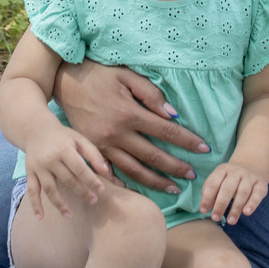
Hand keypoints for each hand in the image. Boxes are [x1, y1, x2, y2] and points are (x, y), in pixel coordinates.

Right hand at [24, 128, 111, 219]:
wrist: (36, 130)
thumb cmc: (62, 136)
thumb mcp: (78, 139)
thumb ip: (93, 153)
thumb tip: (106, 171)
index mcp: (64, 149)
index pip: (80, 168)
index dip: (91, 180)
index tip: (101, 191)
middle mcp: (50, 159)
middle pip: (67, 180)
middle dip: (81, 192)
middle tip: (93, 201)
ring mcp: (39, 167)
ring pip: (50, 189)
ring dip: (59, 204)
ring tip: (69, 215)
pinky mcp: (30, 173)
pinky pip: (32, 191)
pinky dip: (35, 205)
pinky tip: (40, 217)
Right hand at [56, 60, 211, 193]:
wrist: (64, 82)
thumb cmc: (99, 75)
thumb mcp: (126, 76)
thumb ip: (150, 94)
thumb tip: (173, 114)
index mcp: (128, 113)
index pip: (165, 130)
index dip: (186, 141)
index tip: (204, 149)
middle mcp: (116, 133)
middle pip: (152, 155)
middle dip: (175, 167)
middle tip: (193, 175)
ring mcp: (103, 146)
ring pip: (134, 170)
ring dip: (155, 182)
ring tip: (173, 189)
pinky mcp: (93, 151)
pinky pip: (112, 174)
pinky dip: (127, 185)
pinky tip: (140, 192)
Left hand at [198, 159, 268, 224]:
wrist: (253, 164)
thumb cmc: (230, 178)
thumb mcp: (219, 179)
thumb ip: (211, 191)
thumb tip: (205, 207)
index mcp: (223, 169)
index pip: (213, 183)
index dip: (207, 197)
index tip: (203, 211)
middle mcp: (237, 171)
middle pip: (228, 188)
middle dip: (220, 204)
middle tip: (215, 218)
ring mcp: (250, 177)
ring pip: (243, 192)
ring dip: (236, 208)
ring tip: (230, 221)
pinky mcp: (261, 184)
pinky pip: (257, 194)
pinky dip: (252, 204)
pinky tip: (246, 213)